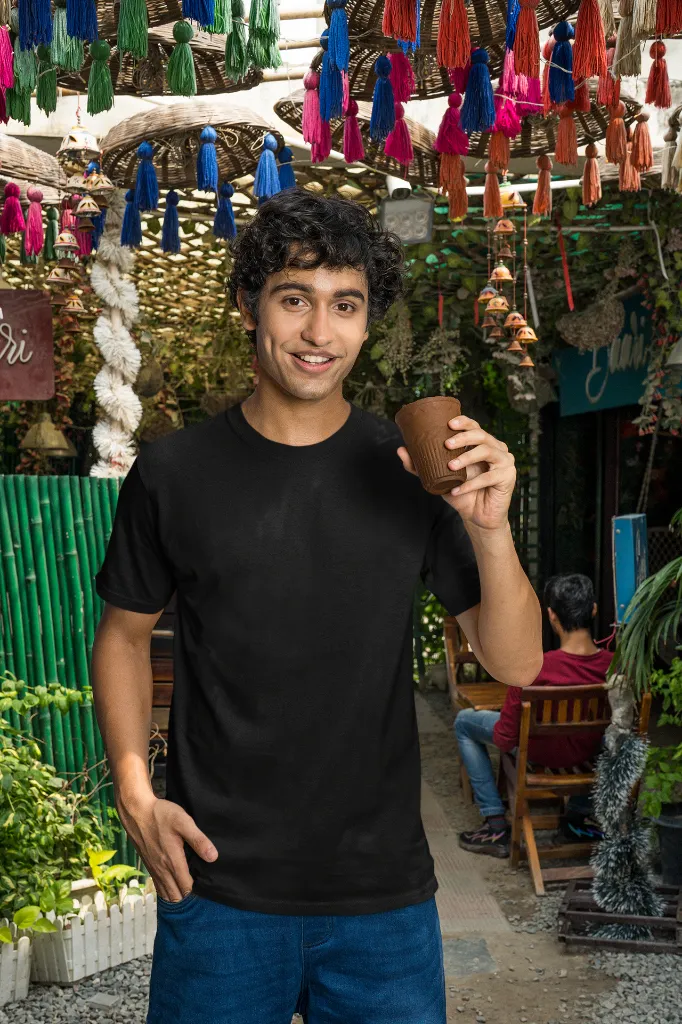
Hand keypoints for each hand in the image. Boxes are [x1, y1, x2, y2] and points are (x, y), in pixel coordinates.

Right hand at [117, 793, 217, 901]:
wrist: (136, 812)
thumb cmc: (161, 815)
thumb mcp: (184, 822)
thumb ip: (198, 840)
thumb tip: (213, 857)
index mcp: (173, 862)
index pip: (186, 888)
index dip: (197, 890)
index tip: (205, 884)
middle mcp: (162, 870)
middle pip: (175, 896)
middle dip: (186, 896)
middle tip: (198, 887)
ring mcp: (153, 869)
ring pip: (165, 892)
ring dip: (175, 894)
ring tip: (186, 886)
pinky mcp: (148, 865)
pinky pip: (158, 885)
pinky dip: (166, 888)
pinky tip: (173, 881)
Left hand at [397, 415, 515, 530]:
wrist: (476, 517)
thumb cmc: (460, 493)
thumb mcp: (437, 478)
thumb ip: (420, 465)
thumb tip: (400, 450)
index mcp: (481, 444)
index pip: (474, 426)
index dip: (463, 422)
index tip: (448, 424)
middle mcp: (496, 448)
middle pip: (482, 435)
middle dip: (463, 437)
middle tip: (446, 444)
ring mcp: (505, 461)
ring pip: (487, 451)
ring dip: (467, 458)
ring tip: (451, 466)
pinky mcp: (508, 476)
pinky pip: (488, 477)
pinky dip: (471, 484)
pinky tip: (457, 490)